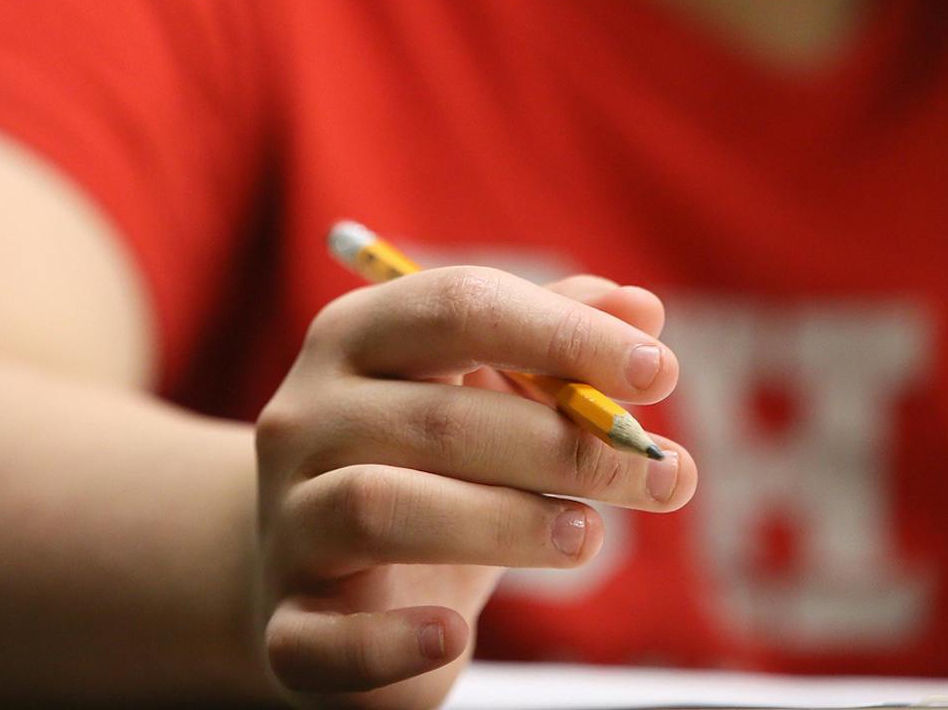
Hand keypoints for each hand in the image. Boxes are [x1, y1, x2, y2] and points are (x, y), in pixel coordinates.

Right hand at [251, 266, 696, 709]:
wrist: (327, 578)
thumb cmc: (434, 468)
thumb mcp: (494, 394)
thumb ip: (560, 343)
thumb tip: (643, 311)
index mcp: (358, 338)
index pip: (456, 306)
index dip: (563, 335)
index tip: (659, 372)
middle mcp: (306, 418)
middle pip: (435, 415)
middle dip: (564, 443)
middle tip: (658, 471)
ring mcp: (287, 522)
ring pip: (378, 506)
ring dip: (502, 521)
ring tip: (587, 534)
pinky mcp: (289, 627)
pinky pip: (324, 638)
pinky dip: (391, 641)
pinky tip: (455, 632)